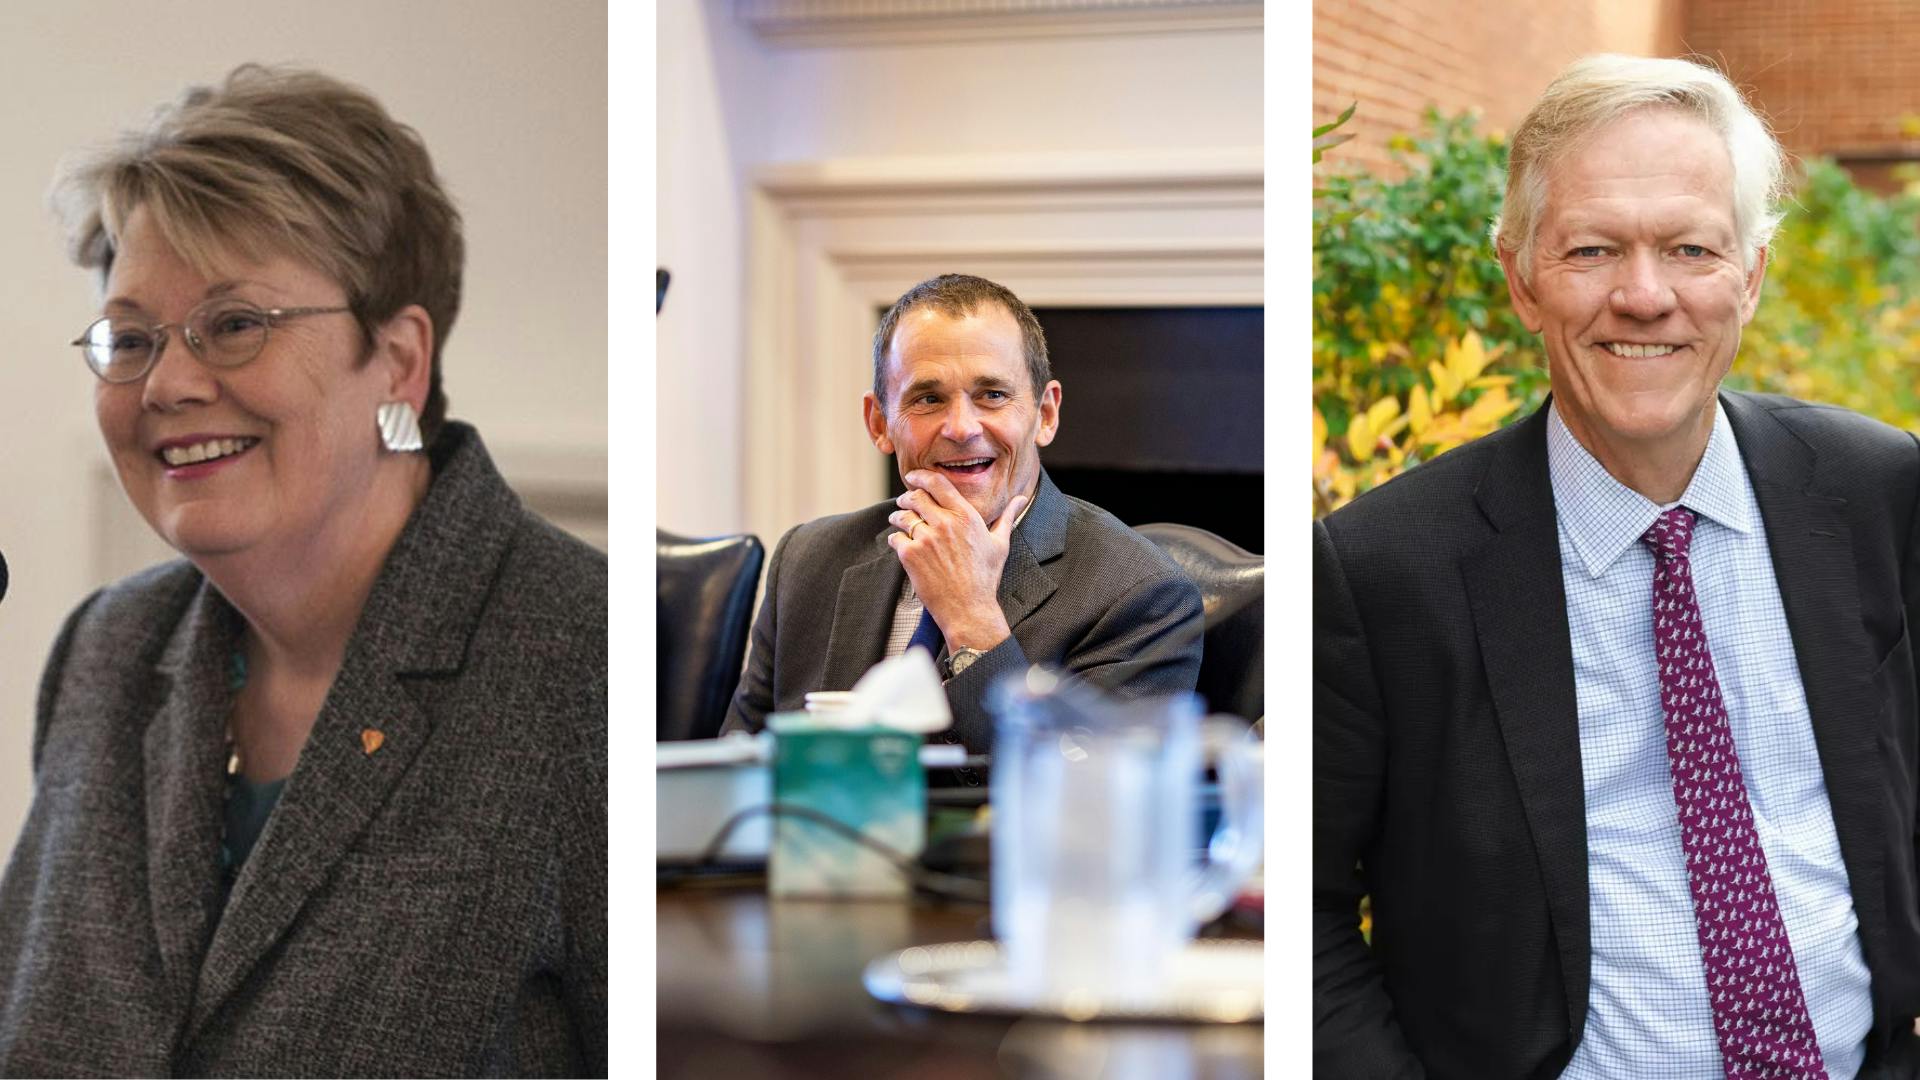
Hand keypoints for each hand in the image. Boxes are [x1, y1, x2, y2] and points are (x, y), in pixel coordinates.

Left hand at [887, 470, 1027, 653]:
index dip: (921, 476)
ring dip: (898, 516)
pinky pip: (895, 538)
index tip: (913, 476)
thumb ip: (1007, 517)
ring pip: (903, 516)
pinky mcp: (911, 555)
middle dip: (907, 497)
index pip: (938, 483)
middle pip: (916, 497)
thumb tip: (1021, 499)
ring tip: (898, 520)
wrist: (969, 608)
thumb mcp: (1000, 543)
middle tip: (905, 501)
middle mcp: (944, 523)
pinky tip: (899, 543)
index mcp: (966, 516)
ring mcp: (926, 539)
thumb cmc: (985, 577)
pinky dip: (895, 539)